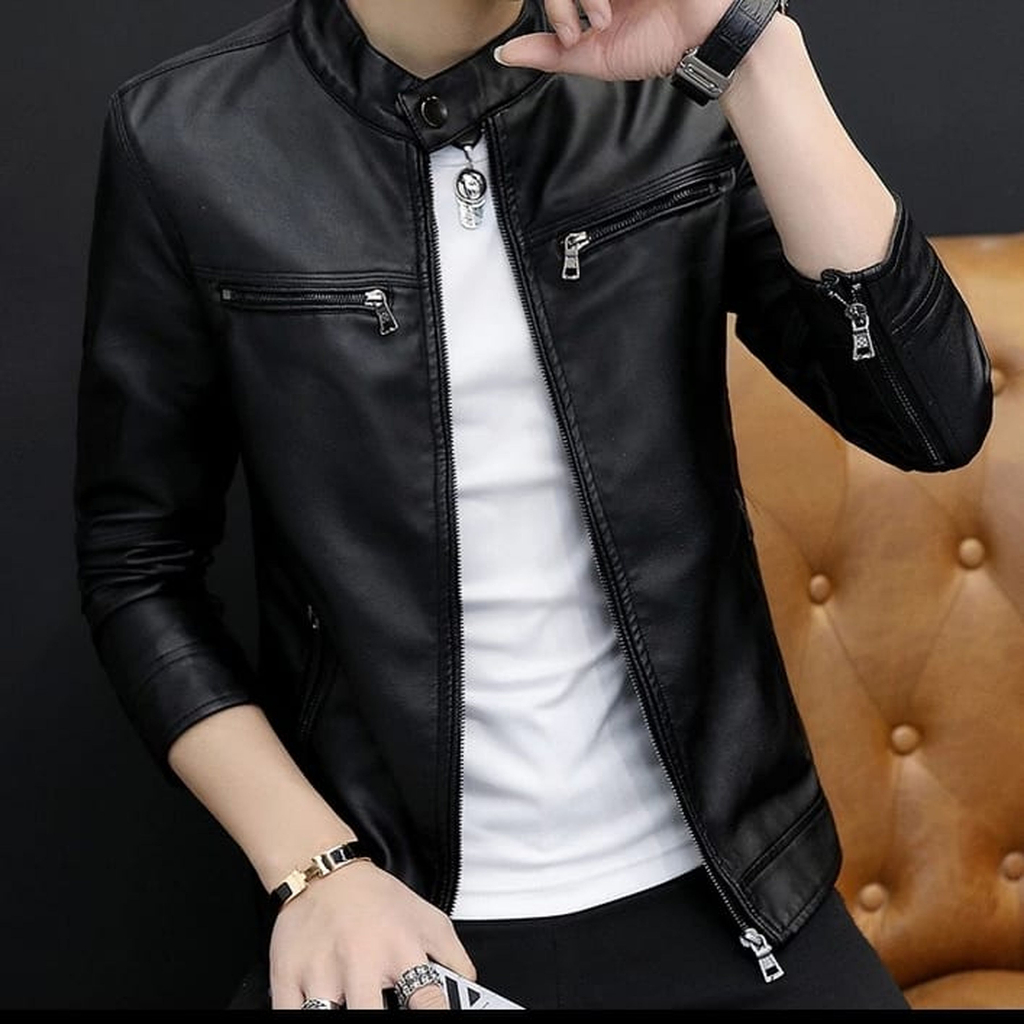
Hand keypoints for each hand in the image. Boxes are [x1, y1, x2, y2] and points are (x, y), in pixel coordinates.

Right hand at [268, 860, 476, 1009]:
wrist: (323, 872)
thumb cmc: (377, 899)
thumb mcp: (428, 919)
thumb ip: (455, 958)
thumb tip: (471, 990)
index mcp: (401, 951)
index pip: (428, 1002)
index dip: (434, 1015)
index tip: (432, 1017)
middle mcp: (362, 962)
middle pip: (370, 1016)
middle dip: (377, 1020)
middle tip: (381, 1011)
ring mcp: (322, 972)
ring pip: (326, 1017)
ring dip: (339, 1016)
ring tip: (350, 1006)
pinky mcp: (287, 977)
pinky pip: (291, 1016)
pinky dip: (303, 1015)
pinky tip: (320, 1008)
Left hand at [494, 0, 732, 79]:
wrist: (705, 38)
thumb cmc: (658, 45)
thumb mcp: (595, 56)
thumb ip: (549, 54)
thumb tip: (504, 55)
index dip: (554, 5)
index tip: (569, 36)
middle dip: (562, 0)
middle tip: (581, 29)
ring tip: (603, 19)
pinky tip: (614, 6)